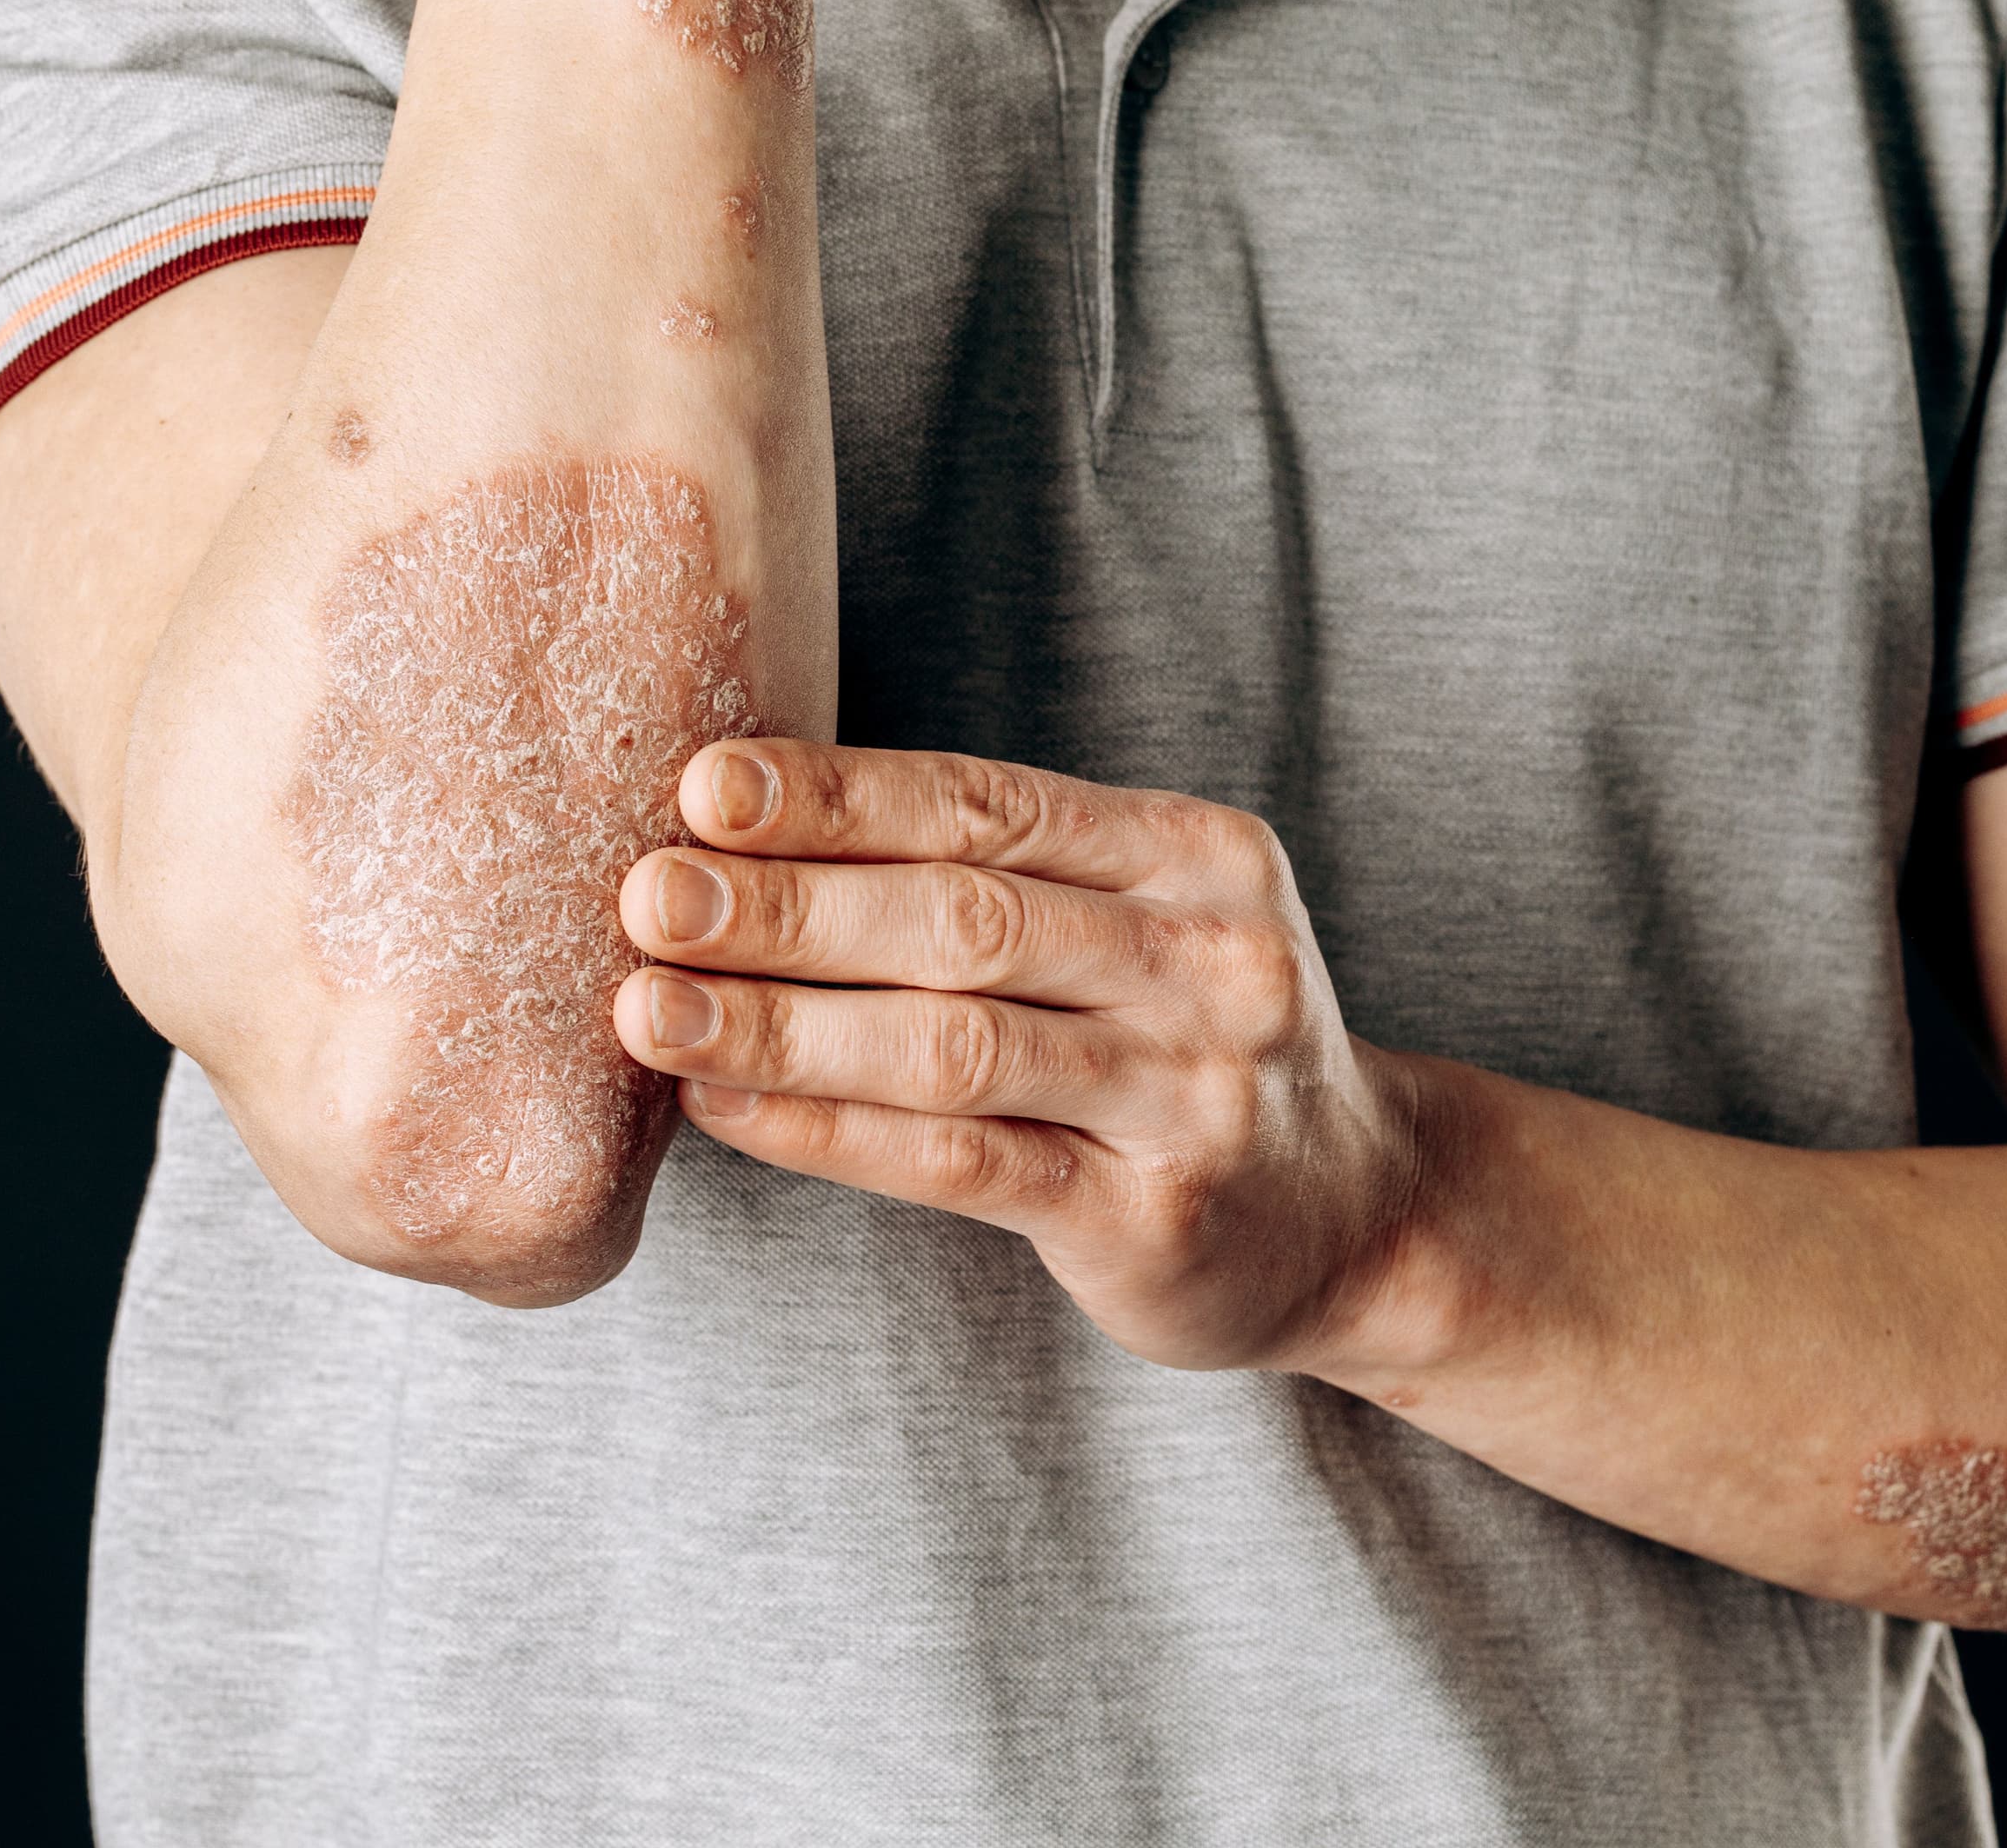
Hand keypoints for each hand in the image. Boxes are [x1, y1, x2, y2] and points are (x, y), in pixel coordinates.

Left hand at [610, 739, 1425, 1369]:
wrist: (1360, 1218)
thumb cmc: (1191, 1051)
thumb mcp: (1151, 925)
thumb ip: (1004, 879)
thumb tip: (741, 835)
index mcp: (1201, 858)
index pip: (992, 807)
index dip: (839, 796)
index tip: (704, 788)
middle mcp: (1215, 964)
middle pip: (966, 917)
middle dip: (790, 904)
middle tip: (646, 895)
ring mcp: (1194, 1094)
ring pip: (955, 1044)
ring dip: (786, 1022)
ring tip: (651, 1008)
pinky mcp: (1155, 1215)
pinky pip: (964, 1164)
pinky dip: (830, 1132)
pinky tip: (728, 1108)